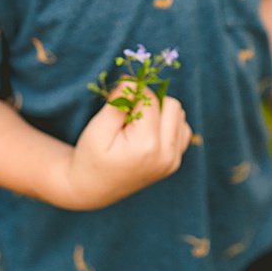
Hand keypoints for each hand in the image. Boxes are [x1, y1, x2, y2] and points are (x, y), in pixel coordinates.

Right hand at [65, 87, 192, 209]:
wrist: (92, 188)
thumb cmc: (90, 157)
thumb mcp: (98, 128)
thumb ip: (118, 104)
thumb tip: (133, 82)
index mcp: (146, 146)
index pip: (150, 100)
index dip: (132, 90)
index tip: (116, 95)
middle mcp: (166, 154)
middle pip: (171, 105)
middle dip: (149, 100)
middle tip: (126, 111)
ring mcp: (173, 161)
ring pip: (178, 115)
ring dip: (159, 111)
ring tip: (135, 123)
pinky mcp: (174, 162)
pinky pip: (181, 130)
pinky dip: (166, 124)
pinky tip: (146, 131)